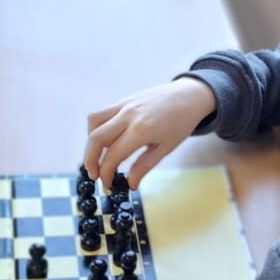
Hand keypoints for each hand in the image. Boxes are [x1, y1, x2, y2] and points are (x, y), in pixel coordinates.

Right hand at [84, 77, 216, 186]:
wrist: (189, 95)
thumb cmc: (181, 123)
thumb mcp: (166, 148)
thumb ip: (144, 166)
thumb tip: (130, 184)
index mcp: (142, 130)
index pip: (113, 155)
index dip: (106, 173)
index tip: (107, 184)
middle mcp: (128, 115)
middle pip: (96, 138)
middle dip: (90, 160)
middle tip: (94, 175)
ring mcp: (124, 104)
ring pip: (93, 121)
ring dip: (91, 141)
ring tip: (98, 156)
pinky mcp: (123, 99)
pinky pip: (101, 113)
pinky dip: (97, 128)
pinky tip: (105, 140)